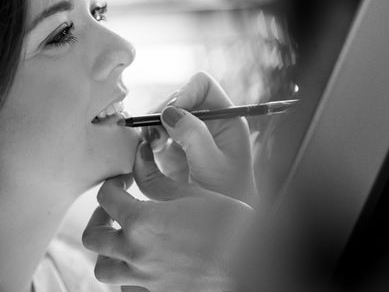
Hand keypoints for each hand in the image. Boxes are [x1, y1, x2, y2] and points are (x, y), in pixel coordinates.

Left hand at [82, 150, 253, 291]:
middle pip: (94, 236)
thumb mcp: (193, 194)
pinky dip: (126, 276)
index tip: (125, 181)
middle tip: (116, 208)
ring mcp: (143, 278)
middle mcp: (136, 252)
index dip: (113, 184)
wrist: (250, 265)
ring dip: (107, 251)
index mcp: (143, 221)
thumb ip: (158, 178)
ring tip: (125, 238)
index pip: (106, 197)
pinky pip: (124, 288)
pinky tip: (143, 263)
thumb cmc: (229, 225)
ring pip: (103, 268)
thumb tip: (139, 155)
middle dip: (100, 217)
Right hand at [144, 71, 256, 204]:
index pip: (202, 85)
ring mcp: (190, 133)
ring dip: (152, 126)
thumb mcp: (212, 166)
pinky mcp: (175, 149)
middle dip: (162, 111)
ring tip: (151, 146)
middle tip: (154, 135)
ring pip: (163, 114)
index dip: (184, 91)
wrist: (223, 226)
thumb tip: (171, 112)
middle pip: (178, 97)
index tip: (171, 111)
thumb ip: (194, 137)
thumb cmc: (227, 196)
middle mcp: (208, 121)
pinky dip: (147, 140)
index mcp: (226, 118)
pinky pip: (155, 134)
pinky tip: (147, 153)